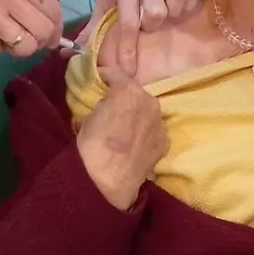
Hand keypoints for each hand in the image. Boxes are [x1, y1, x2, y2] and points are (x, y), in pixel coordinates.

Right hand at [76, 67, 168, 209]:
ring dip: (137, 115)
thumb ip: (102, 104)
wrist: (107, 181)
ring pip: (147, 111)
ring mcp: (159, 122)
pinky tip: (135, 144)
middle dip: (124, 98)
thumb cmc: (92, 146)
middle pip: (135, 93)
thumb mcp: (89, 117)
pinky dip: (145, 133)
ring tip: (124, 129)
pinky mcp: (164, 142)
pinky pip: (153, 130)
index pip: (115, 74)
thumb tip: (104, 106)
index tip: (99, 81)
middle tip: (112, 109)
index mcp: (128, 90)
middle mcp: (149, 101)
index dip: (105, 77)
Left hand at [77, 0, 200, 73]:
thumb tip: (76, 50)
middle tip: (146, 23)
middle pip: (156, 13)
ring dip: (172, 13)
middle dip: (151, 25)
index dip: (128, 49)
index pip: (128, 23)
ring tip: (164, 14)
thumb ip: (93, 24)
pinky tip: (177, 6)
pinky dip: (186, 3)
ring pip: (177, 1)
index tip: (129, 71)